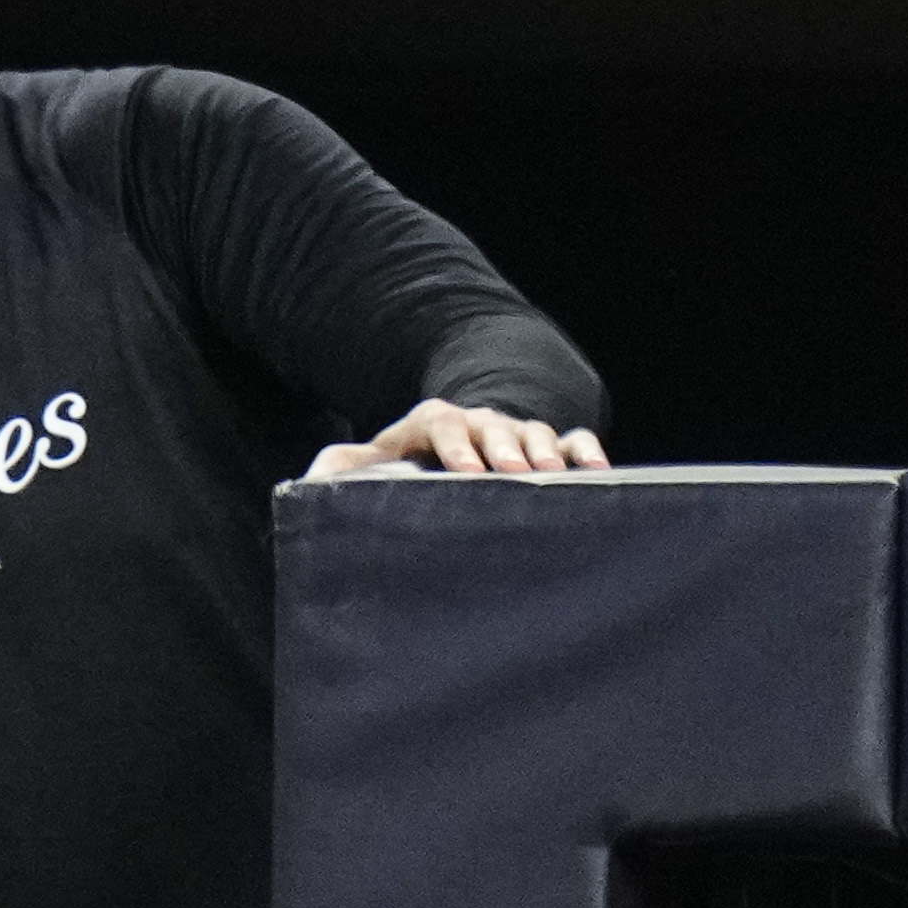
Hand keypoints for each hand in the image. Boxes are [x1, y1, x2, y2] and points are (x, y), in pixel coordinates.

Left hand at [305, 400, 611, 479]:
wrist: (446, 458)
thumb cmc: (402, 469)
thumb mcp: (367, 466)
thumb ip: (337, 471)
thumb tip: (308, 483)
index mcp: (431, 424)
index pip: (441, 423)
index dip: (454, 445)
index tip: (464, 471)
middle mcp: (478, 424)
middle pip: (492, 426)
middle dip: (504, 448)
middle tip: (518, 474)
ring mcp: (516, 434)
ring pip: (535, 431)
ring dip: (547, 451)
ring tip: (557, 476)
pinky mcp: (550, 448)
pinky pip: (575, 440)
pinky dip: (586, 450)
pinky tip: (599, 471)